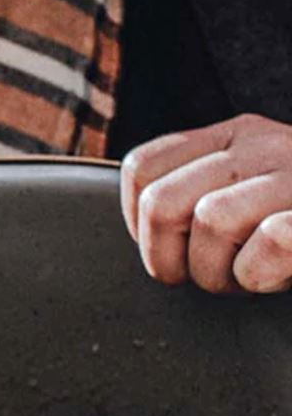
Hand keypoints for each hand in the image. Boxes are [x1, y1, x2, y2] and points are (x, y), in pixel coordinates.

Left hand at [120, 113, 291, 292]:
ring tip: (248, 278)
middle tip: (210, 274)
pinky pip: (270, 239)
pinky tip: (278, 275)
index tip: (174, 250)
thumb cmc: (289, 227)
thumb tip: (139, 230)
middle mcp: (262, 144)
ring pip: (211, 220)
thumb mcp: (246, 196)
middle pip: (161, 203)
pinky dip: (261, 273)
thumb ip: (193, 197)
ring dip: (220, 274)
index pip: (141, 168)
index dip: (141, 225)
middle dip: (171, 260)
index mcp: (232, 137)